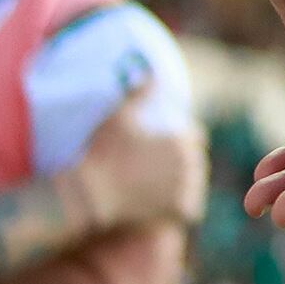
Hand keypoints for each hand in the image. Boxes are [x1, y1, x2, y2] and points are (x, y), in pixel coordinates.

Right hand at [61, 73, 209, 234]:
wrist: (89, 196)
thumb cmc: (101, 154)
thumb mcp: (118, 116)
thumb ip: (139, 92)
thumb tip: (151, 71)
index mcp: (183, 139)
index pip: (194, 140)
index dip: (178, 144)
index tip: (160, 152)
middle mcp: (193, 163)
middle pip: (195, 164)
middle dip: (181, 167)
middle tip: (156, 175)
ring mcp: (188, 188)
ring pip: (194, 186)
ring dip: (183, 188)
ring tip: (159, 192)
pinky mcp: (181, 211)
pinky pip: (189, 212)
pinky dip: (180, 212)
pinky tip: (163, 211)